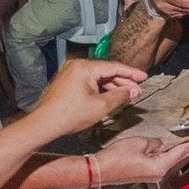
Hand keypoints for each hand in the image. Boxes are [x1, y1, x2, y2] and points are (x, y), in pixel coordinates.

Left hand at [24, 59, 138, 137]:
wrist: (45, 123)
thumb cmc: (68, 115)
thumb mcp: (101, 106)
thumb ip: (120, 96)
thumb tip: (133, 91)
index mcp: (84, 67)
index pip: (114, 67)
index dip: (131, 73)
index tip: (143, 76)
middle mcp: (76, 66)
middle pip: (106, 71)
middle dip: (123, 81)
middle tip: (137, 89)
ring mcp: (71, 73)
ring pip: (98, 77)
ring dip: (112, 86)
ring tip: (126, 95)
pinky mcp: (68, 81)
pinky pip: (89, 81)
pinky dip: (100, 88)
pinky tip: (110, 96)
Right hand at [89, 132, 188, 186]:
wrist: (99, 170)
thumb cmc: (115, 160)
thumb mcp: (139, 143)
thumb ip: (154, 142)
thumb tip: (160, 142)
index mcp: (160, 167)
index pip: (182, 152)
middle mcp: (158, 174)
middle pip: (177, 157)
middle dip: (188, 147)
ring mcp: (150, 175)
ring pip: (167, 159)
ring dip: (175, 150)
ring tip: (185, 140)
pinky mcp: (143, 173)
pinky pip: (158, 161)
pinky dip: (163, 153)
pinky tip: (164, 147)